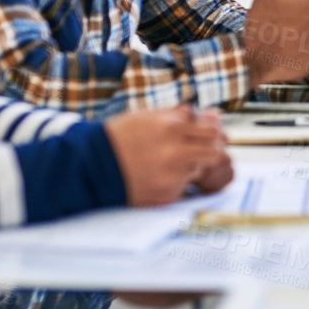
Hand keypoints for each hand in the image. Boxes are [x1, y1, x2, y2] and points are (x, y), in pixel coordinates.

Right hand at [107, 105, 231, 205]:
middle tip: (208, 153)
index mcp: (171, 126)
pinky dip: (179, 183)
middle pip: (215, 151)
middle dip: (215, 151)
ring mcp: (172, 175)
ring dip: (196, 167)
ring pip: (202, 169)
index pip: (212, 131)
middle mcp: (175, 151)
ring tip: (177, 165)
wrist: (92, 167)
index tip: (215, 137)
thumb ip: (180, 115)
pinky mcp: (166, 194)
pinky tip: (161, 177)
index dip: (217, 134)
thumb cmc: (119, 138)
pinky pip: (185, 187)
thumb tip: (213, 114)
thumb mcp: (148, 117)